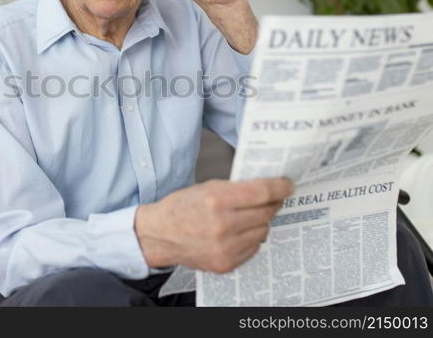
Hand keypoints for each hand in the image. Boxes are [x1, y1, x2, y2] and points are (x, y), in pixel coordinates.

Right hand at [135, 178, 293, 272]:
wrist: (159, 235)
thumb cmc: (181, 208)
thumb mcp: (206, 188)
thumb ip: (235, 188)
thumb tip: (266, 187)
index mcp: (216, 201)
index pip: (261, 193)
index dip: (279, 187)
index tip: (287, 185)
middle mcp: (222, 226)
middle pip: (265, 212)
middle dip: (272, 203)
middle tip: (273, 198)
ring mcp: (225, 248)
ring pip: (262, 230)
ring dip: (260, 221)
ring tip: (248, 216)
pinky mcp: (226, 263)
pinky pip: (253, 247)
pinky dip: (250, 237)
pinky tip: (238, 231)